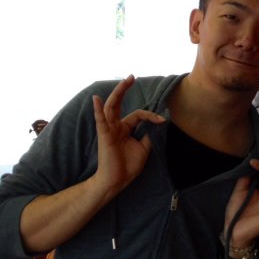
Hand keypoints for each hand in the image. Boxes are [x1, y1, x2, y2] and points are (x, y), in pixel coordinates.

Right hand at [91, 75, 165, 198]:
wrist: (116, 181)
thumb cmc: (128, 166)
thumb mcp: (144, 148)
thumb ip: (148, 134)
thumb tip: (157, 123)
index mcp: (125, 128)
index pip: (138, 114)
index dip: (151, 115)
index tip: (163, 120)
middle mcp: (116, 126)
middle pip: (119, 104)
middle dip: (125, 89)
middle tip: (132, 76)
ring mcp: (109, 130)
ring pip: (111, 107)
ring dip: (118, 93)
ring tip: (125, 80)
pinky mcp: (105, 136)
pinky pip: (100, 121)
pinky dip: (98, 110)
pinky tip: (96, 99)